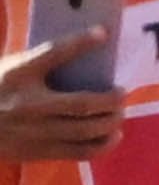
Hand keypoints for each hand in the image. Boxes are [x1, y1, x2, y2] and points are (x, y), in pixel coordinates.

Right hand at [0, 36, 123, 162]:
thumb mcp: (7, 70)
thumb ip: (36, 64)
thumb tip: (80, 52)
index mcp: (15, 75)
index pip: (52, 53)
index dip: (80, 43)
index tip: (103, 33)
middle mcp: (27, 104)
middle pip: (83, 103)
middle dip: (112, 99)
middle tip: (121, 92)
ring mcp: (34, 132)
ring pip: (87, 130)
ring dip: (112, 121)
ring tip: (118, 112)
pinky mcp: (37, 152)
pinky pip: (80, 151)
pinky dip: (103, 144)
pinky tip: (112, 135)